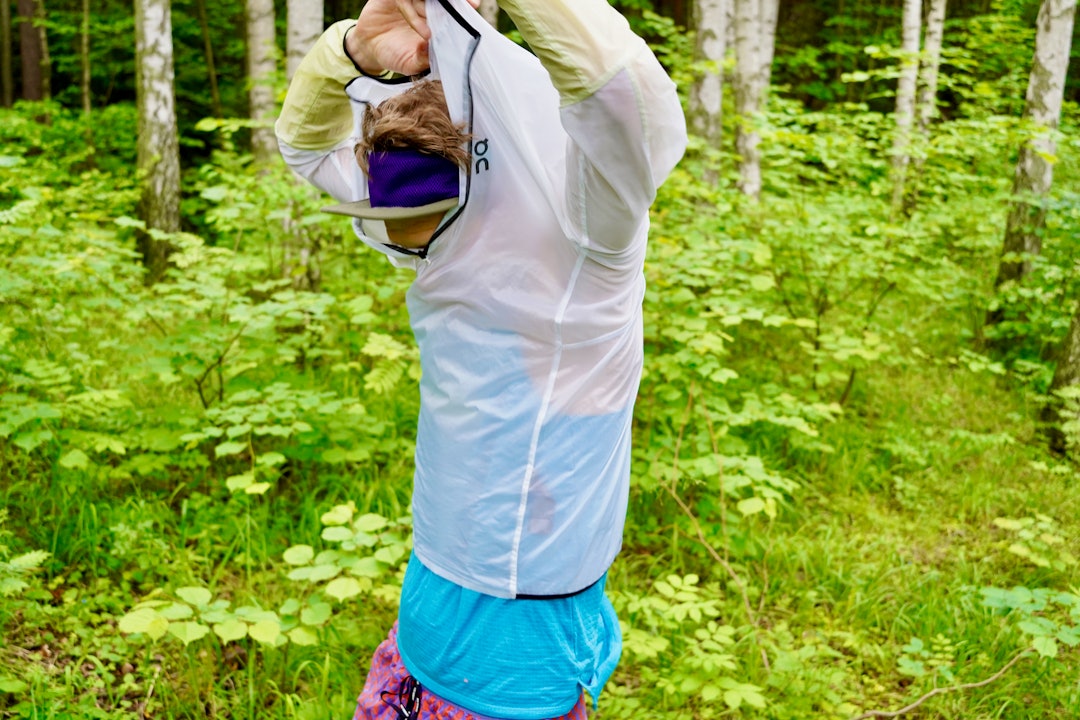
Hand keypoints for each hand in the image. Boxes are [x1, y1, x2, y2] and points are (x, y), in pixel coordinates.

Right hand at [347, 0, 481, 75]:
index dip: (462, 4)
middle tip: (469, 3)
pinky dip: (413, 13)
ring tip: (431, 34)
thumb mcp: (412, 63)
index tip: (475, 5)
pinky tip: (423, 30)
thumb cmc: (395, 55)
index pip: (450, 6)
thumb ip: (425, 59)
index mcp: (432, 17)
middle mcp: (422, 6)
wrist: (368, 49)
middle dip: (453, 0)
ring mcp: (407, 1)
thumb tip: (436, 49)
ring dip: (430, 12)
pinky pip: (404, 0)